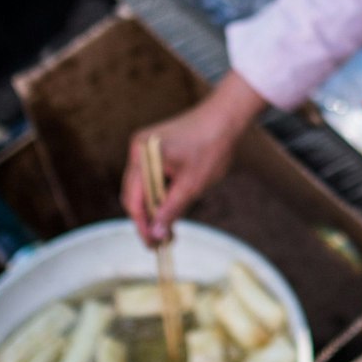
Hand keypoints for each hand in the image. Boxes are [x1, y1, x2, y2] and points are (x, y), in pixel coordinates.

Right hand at [121, 72, 267, 246]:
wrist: (228, 116)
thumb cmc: (212, 147)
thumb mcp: (192, 185)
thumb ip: (171, 210)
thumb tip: (156, 235)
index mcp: (142, 155)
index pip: (134, 199)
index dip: (142, 225)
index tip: (152, 245)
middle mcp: (138, 149)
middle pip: (136, 193)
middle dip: (148, 218)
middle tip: (161, 242)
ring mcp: (147, 146)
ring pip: (146, 185)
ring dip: (156, 206)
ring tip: (169, 230)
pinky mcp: (158, 147)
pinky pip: (154, 175)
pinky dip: (162, 192)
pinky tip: (172, 207)